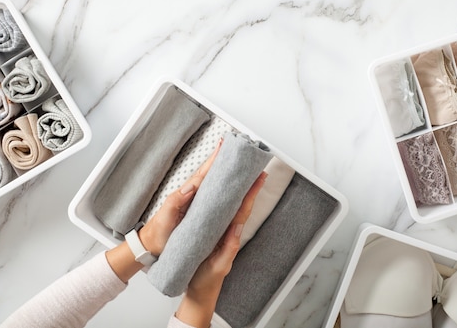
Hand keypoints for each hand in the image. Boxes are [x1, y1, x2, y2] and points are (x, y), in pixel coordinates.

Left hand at [106, 139, 221, 282]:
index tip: (223, 147)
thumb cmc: (158, 231)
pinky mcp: (199, 213)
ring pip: (213, 184)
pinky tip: (230, 186)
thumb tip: (191, 186)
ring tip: (236, 162)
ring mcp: (196, 203)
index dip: (213, 160)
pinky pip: (213, 197)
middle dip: (221, 161)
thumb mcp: (165, 216)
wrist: (152, 245)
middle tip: (235, 148)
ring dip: (223, 172)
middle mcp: (193, 196)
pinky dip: (222, 188)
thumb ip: (175, 201)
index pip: (203, 174)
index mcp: (186, 194)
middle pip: (210, 174)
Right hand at [174, 171, 266, 327]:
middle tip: (252, 165)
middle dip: (246, 184)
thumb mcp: (219, 266)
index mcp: (230, 235)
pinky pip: (217, 212)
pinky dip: (220, 198)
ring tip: (239, 170)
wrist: (197, 292)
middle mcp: (226, 230)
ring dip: (235, 188)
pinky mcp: (208, 232)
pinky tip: (218, 188)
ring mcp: (218, 230)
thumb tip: (237, 228)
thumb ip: (229, 249)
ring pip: (229, 205)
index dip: (251, 192)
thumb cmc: (207, 280)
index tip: (259, 176)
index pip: (243, 209)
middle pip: (238, 202)